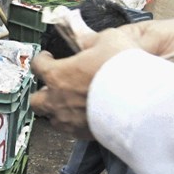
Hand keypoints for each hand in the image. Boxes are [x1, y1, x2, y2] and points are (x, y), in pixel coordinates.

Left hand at [30, 19, 173, 137]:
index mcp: (57, 75)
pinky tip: (85, 116)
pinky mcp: (80, 134)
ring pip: (51, 118)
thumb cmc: (120, 68)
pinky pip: (69, 130)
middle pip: (35, 100)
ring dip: (56, 110)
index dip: (41, 60)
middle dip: (41, 93)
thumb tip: (87, 41)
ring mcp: (67, 119)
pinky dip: (73, 122)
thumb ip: (92, 41)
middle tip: (53, 86)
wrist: (138, 100)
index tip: (46, 58)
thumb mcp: (108, 40)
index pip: (37, 66)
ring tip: (69, 104)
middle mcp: (56, 100)